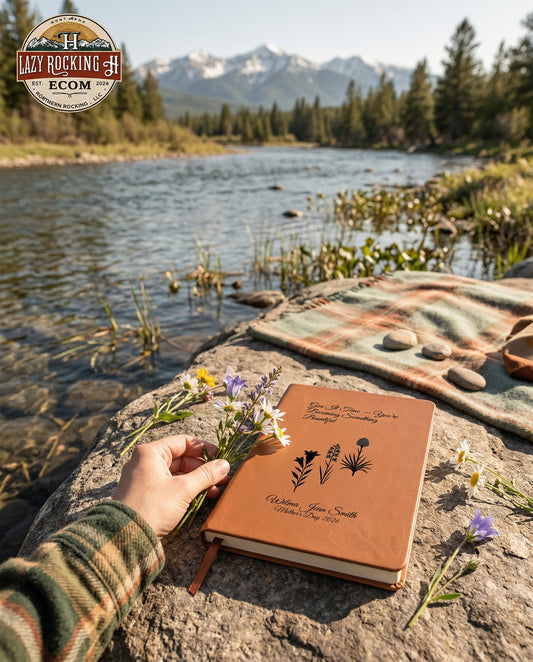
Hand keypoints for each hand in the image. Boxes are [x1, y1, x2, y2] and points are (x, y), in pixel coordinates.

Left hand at [114, 435, 229, 537]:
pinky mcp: (145, 493)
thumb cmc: (153, 507)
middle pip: (181, 458)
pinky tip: (201, 497)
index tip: (220, 457)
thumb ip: (206, 475)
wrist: (126, 536)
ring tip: (215, 490)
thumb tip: (224, 465)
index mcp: (151, 453)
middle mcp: (145, 461)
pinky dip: (185, 489)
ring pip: (176, 473)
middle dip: (203, 468)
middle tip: (221, 477)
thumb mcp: (183, 489)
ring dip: (197, 480)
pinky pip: (169, 484)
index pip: (183, 442)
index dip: (204, 449)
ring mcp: (144, 478)